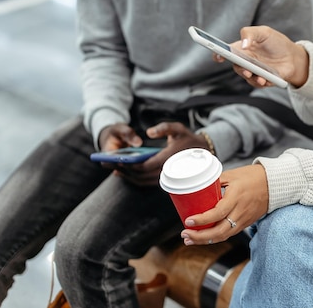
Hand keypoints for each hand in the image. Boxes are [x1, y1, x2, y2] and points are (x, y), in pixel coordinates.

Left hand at [98, 122, 212, 186]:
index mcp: (169, 158)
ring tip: (114, 169)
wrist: (202, 151)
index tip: (118, 161)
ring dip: (128, 177)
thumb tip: (149, 132)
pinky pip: (147, 183)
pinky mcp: (164, 179)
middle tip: (110, 164)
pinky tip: (125, 174)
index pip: (146, 166)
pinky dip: (134, 180)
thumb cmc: (187, 138)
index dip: (131, 165)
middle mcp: (167, 170)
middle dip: (124, 171)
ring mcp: (166, 177)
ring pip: (143, 182)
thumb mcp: (178, 128)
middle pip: (141, 176)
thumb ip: (164, 128)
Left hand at [179, 164, 268, 244]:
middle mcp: (240, 211)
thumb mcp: (232, 174)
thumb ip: (216, 182)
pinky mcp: (246, 223)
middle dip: (199, 236)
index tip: (188, 220)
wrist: (274, 184)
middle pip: (219, 231)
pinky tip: (205, 237)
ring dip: (205, 240)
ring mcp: (244, 219)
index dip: (201, 220)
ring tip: (190, 239)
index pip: (217, 214)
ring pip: (223, 236)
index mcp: (236, 197)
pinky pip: (229, 233)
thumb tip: (198, 187)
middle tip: (185, 234)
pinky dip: (216, 237)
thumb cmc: (254, 176)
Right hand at [215, 25, 309, 87]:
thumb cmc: (276, 42)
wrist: (293, 56)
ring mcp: (253, 71)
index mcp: (242, 48)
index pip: (227, 51)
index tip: (218, 56)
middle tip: (245, 69)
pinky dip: (261, 82)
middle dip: (239, 68)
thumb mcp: (264, 32)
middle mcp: (245, 61)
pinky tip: (266, 80)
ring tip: (259, 77)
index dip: (219, 54)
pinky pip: (258, 84)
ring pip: (247, 77)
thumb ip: (250, 33)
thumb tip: (243, 45)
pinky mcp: (262, 80)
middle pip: (236, 66)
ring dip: (251, 78)